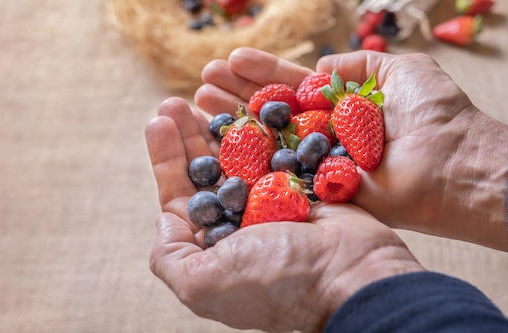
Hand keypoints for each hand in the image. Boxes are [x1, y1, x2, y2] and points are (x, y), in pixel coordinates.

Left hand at [145, 98, 423, 331]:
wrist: (351, 275)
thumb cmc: (276, 282)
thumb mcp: (203, 284)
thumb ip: (170, 256)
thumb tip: (165, 219)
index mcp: (215, 247)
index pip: (180, 196)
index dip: (166, 160)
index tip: (157, 123)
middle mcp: (241, 224)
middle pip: (207, 171)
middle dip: (188, 136)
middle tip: (173, 104)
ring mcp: (273, 203)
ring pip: (239, 155)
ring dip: (218, 126)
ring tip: (202, 94)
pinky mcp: (303, 185)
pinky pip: (276, 149)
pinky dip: (260, 128)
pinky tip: (245, 106)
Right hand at [195, 47, 507, 251]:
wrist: (453, 162)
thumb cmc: (434, 113)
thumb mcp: (399, 69)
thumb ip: (357, 64)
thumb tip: (320, 66)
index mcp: (340, 109)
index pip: (291, 89)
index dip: (261, 74)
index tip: (231, 59)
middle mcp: (323, 138)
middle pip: (271, 115)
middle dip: (237, 95)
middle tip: (203, 80)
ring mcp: (318, 167)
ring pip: (266, 144)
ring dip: (233, 123)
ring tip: (198, 101)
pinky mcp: (318, 194)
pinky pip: (276, 177)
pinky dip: (246, 163)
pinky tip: (217, 145)